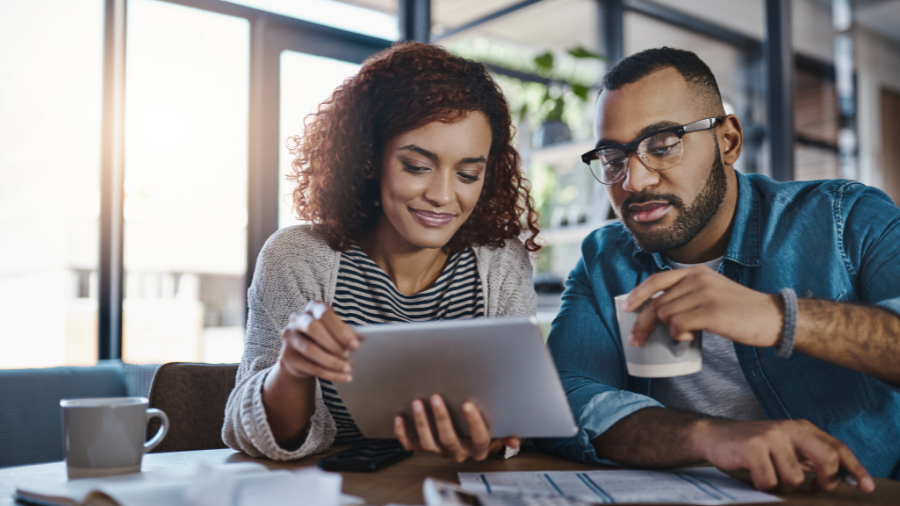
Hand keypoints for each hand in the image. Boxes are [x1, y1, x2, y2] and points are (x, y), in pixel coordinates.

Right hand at [278, 300, 359, 382]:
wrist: (303, 354)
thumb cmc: (326, 338)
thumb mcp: (336, 332)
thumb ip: (347, 333)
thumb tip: (362, 339)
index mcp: (313, 308)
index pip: (325, 314)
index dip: (340, 330)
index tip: (355, 345)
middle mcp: (298, 319)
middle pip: (313, 328)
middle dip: (333, 344)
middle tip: (348, 356)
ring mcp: (289, 337)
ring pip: (310, 350)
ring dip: (331, 362)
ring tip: (347, 369)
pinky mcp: (286, 356)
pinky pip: (309, 367)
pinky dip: (329, 374)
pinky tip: (342, 377)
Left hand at [394, 394, 519, 461]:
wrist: (467, 437)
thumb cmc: (481, 427)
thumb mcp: (497, 428)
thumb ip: (506, 431)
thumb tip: (515, 438)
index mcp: (478, 447)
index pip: (479, 438)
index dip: (474, 423)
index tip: (468, 404)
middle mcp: (458, 451)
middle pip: (449, 439)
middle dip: (441, 418)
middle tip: (436, 397)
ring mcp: (439, 450)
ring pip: (428, 443)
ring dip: (422, 423)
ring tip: (418, 403)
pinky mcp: (423, 447)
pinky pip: (411, 445)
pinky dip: (403, 433)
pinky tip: (400, 417)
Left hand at [625, 265, 781, 347]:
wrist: (773, 317)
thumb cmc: (741, 310)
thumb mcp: (712, 291)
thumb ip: (688, 294)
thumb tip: (660, 311)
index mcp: (696, 272)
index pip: (657, 280)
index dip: (638, 295)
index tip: (627, 308)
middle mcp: (697, 278)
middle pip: (657, 302)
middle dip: (643, 323)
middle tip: (637, 340)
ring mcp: (704, 294)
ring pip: (665, 315)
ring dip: (669, 331)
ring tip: (684, 337)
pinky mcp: (710, 312)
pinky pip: (678, 326)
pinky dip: (679, 336)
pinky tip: (690, 339)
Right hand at [697, 418, 873, 492]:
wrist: (713, 436)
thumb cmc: (752, 446)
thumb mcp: (784, 446)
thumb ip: (809, 456)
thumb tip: (839, 475)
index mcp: (801, 427)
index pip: (836, 447)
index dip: (855, 468)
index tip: (866, 486)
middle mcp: (789, 428)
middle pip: (826, 459)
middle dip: (824, 482)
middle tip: (814, 490)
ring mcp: (771, 437)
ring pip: (795, 478)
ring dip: (783, 487)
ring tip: (770, 478)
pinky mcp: (752, 447)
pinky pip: (769, 481)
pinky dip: (763, 486)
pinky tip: (754, 476)